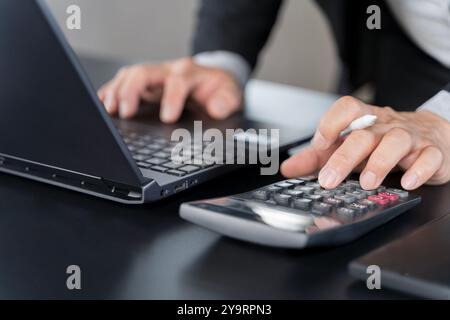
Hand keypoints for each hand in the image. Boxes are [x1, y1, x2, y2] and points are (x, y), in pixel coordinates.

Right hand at [97, 58, 242, 122]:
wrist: (212, 79)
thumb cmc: (217, 89)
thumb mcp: (230, 96)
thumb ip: (226, 102)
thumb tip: (216, 109)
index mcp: (190, 74)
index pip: (178, 82)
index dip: (172, 98)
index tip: (167, 118)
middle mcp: (168, 71)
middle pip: (145, 72)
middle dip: (132, 91)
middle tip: (125, 112)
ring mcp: (154, 76)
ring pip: (130, 75)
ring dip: (117, 91)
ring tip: (108, 109)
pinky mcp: (144, 83)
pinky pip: (123, 81)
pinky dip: (110, 91)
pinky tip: (102, 103)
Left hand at [281, 96, 449, 189]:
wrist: (430, 136)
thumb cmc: (382, 141)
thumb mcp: (347, 146)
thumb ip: (317, 157)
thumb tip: (287, 168)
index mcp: (364, 120)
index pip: (347, 108)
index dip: (331, 123)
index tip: (319, 144)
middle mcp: (385, 126)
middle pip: (364, 134)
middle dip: (345, 157)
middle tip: (329, 180)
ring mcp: (410, 137)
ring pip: (396, 142)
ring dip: (380, 163)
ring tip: (367, 183)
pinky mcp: (431, 152)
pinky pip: (428, 157)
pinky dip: (419, 170)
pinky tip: (407, 183)